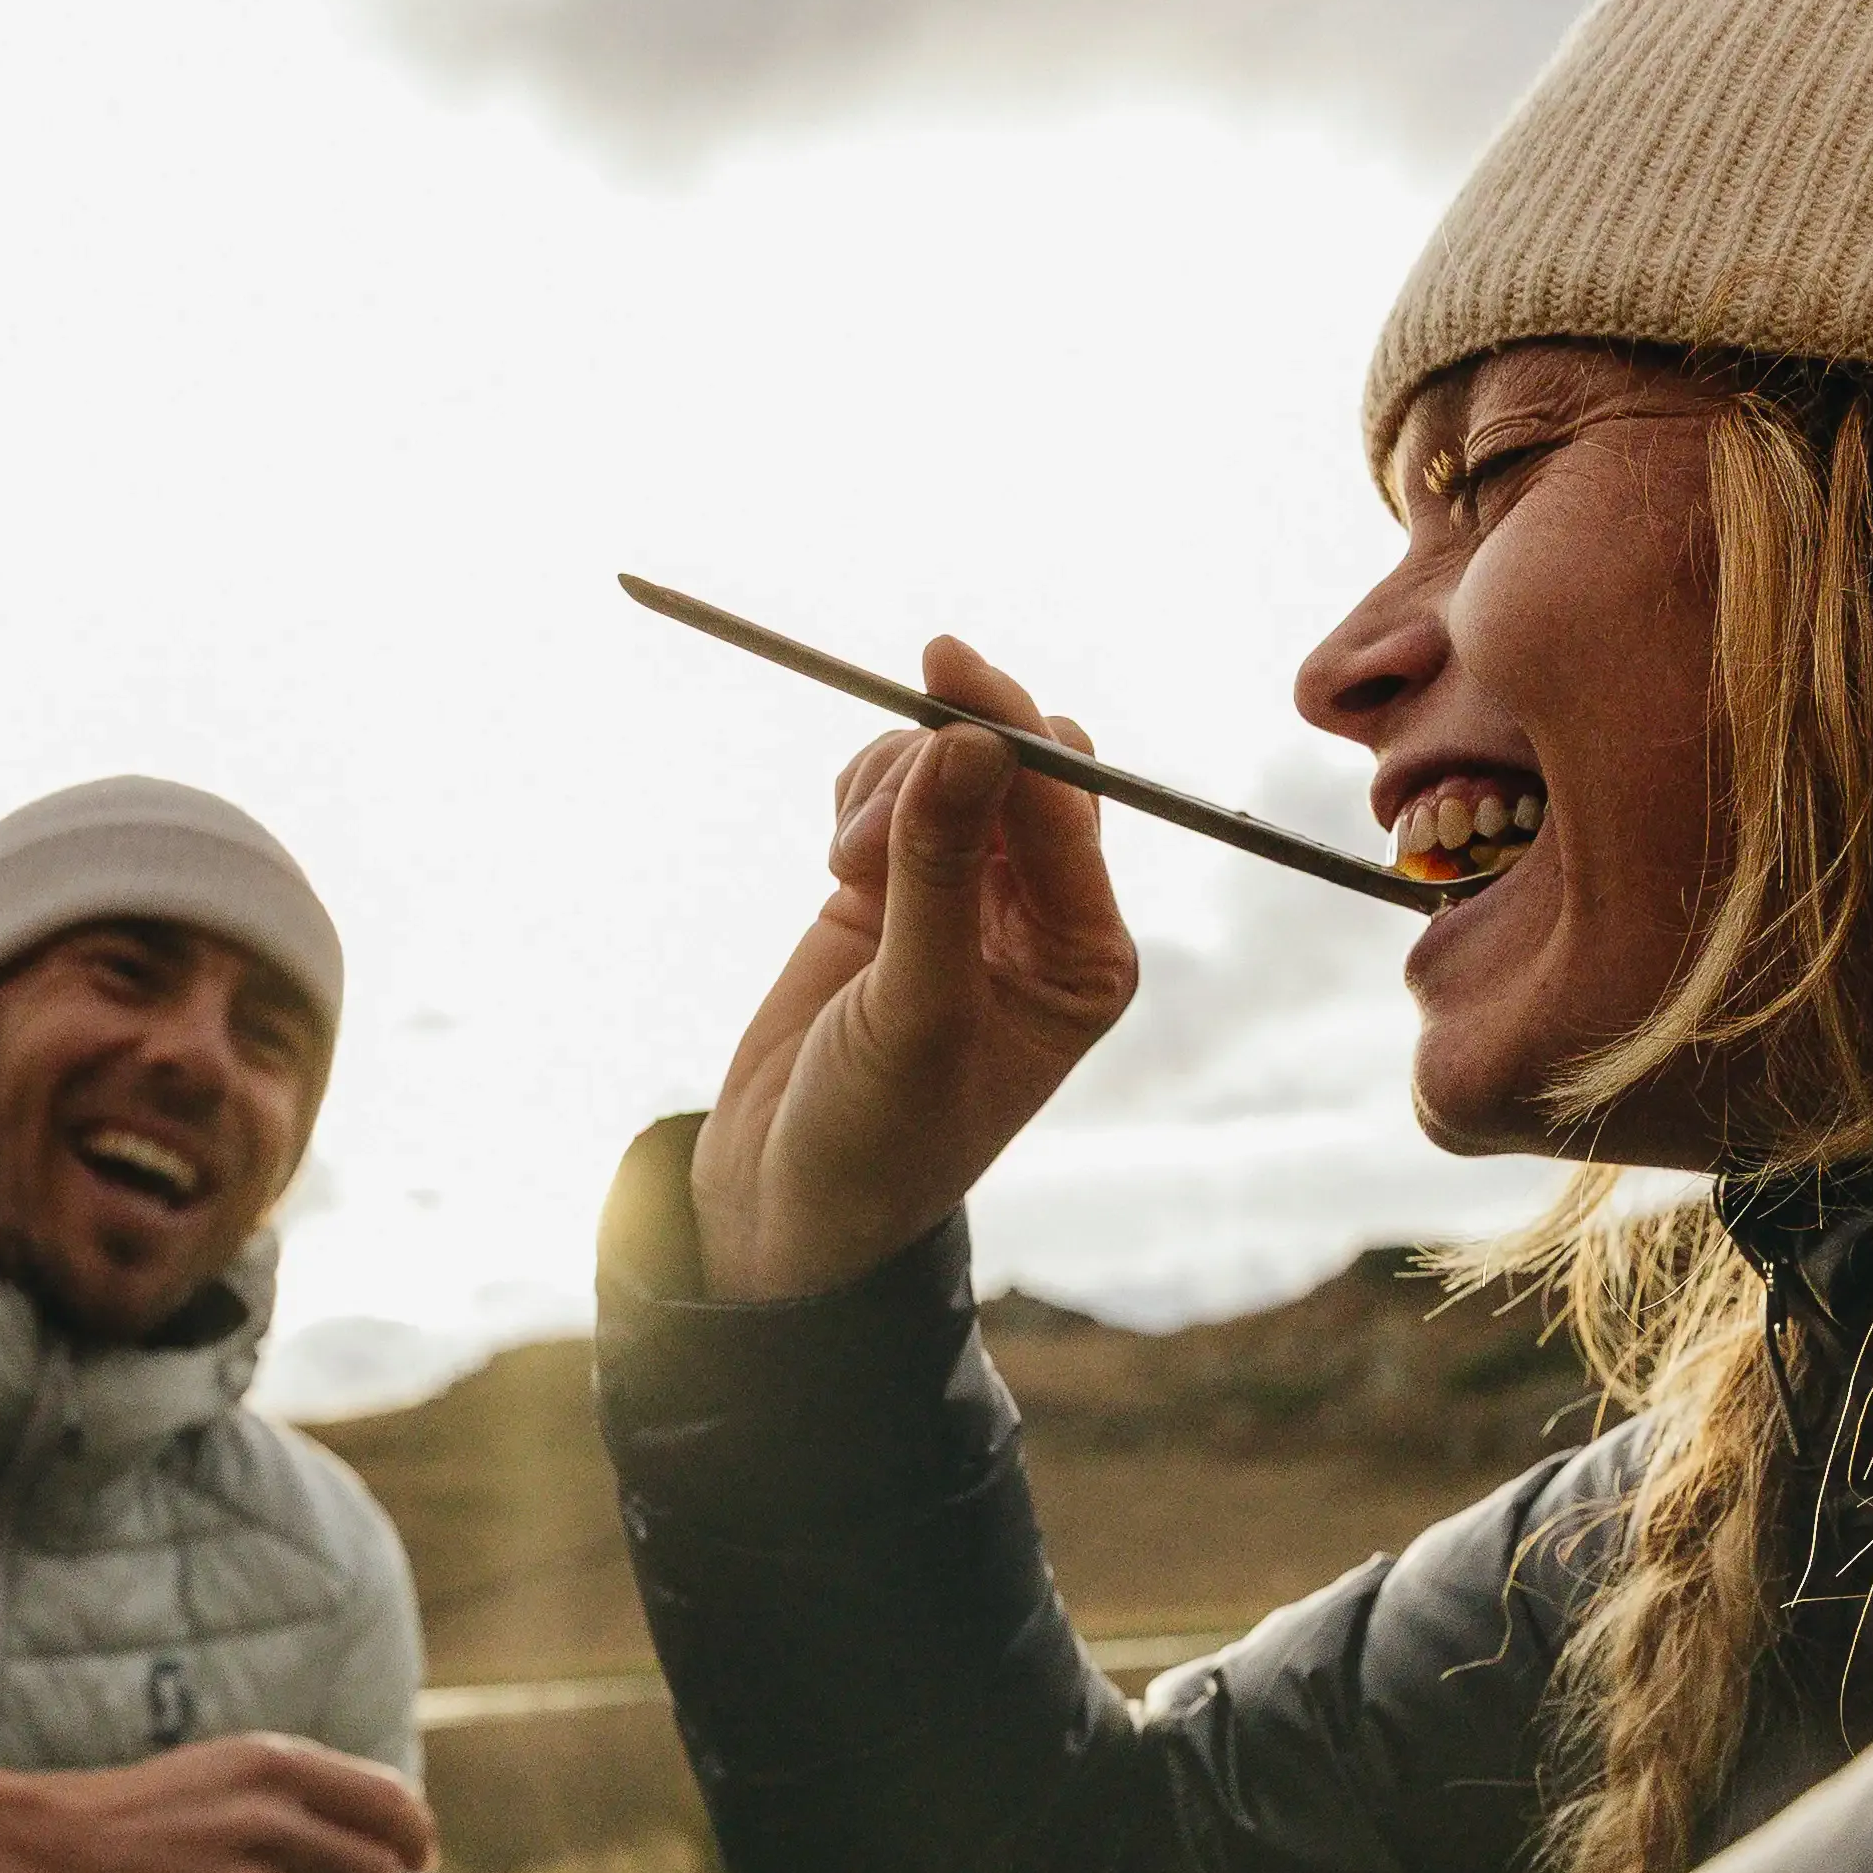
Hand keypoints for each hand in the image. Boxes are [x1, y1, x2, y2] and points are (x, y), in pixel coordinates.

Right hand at [0, 1739, 435, 1872]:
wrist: (47, 1858)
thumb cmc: (143, 1813)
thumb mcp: (225, 1769)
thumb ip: (307, 1787)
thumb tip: (404, 1821)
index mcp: (270, 1767)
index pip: (390, 1804)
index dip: (415, 1837)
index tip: (418, 1860)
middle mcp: (263, 1822)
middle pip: (379, 1871)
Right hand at [682, 635, 1140, 1304]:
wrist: (786, 1201)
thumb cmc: (873, 1139)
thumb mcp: (913, 1011)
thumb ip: (938, 873)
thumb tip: (968, 740)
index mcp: (1086, 957)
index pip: (1066, 804)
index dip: (1006, 728)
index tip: (940, 670)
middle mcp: (1042, 919)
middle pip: (1020, 764)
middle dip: (944, 759)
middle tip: (870, 812)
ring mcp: (967, 897)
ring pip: (946, 768)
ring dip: (889, 790)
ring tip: (846, 872)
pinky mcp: (896, 890)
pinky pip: (893, 792)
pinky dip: (861, 801)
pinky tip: (840, 864)